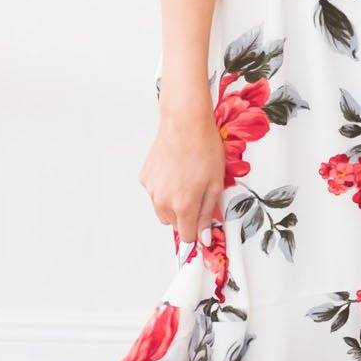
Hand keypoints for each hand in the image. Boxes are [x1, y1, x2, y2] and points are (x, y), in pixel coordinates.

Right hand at [139, 100, 225, 244]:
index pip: (187, 236)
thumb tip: (204, 236)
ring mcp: (152, 189)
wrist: (185, 123)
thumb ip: (208, 214)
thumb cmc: (203, 148)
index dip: (196, 232)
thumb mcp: (216, 184)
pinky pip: (155, 193)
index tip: (201, 227)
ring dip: (173, 203)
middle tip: (197, 193)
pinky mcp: (145, 178)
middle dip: (186, 216)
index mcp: (184, 205)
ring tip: (186, 180)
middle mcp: (163, 201)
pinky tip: (174, 171)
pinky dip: (164, 188)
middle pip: (173, 224)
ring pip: (162, 210)